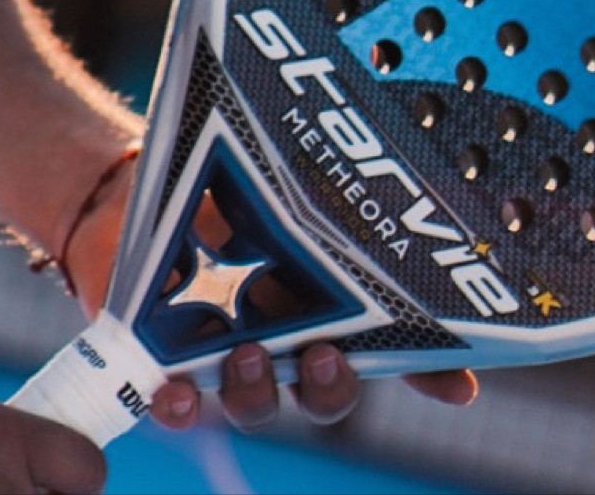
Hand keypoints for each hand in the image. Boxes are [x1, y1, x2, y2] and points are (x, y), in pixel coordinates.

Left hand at [62, 159, 477, 437]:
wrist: (136, 187)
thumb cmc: (222, 189)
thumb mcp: (283, 186)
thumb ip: (340, 207)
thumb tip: (426, 210)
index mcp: (324, 301)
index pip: (386, 349)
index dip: (426, 373)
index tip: (458, 384)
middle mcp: (283, 342)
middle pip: (324, 392)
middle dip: (331, 387)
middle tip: (326, 357)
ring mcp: (226, 356)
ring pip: (256, 404)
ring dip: (257, 393)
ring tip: (244, 357)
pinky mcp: (166, 360)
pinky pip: (177, 403)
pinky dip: (177, 408)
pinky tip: (174, 395)